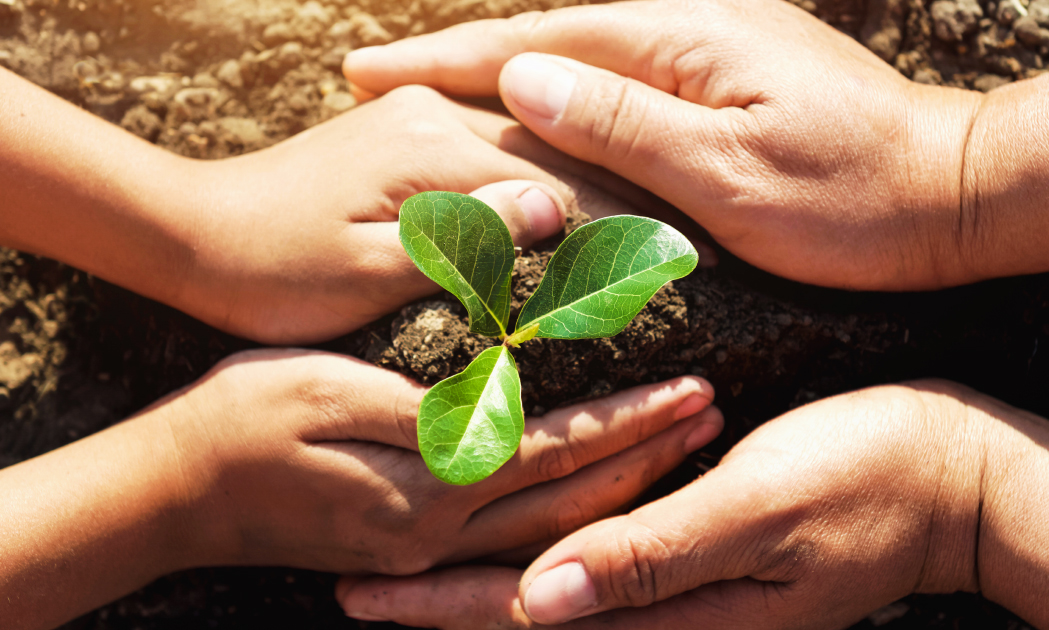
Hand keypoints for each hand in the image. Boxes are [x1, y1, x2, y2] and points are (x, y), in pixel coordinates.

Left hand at [0, 68, 676, 345]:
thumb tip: (556, 212)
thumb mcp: (368, 272)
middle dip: (630, 195)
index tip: (691, 256)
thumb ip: (465, 241)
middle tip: (701, 237)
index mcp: (431, 151)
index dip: (626, 226)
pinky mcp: (412, 128)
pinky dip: (553, 170)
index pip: (559, 184)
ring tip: (662, 216)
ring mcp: (423, 115)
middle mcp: (434, 115)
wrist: (199, 235)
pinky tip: (588, 193)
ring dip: (600, 178)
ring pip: (538, 142)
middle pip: (560, 152)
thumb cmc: (275, 272)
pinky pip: (504, 142)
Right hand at [0, 349, 721, 629]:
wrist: (171, 495)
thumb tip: (505, 401)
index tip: (690, 389)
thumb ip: (419, 408)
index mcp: (426, 490)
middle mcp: (441, 534)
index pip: (557, 454)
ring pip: (554, 526)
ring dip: (623, 488)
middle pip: (573, 499)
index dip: (628, 422)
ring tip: (682, 450)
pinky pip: (514, 541)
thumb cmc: (238, 423)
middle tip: (713, 416)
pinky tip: (598, 494)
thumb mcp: (323, 390)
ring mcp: (428, 552)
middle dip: (649, 458)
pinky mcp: (412, 550)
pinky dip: (569, 515)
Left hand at [334, 380, 1048, 629]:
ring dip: (479, 574)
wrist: (953, 476)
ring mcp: (689, 579)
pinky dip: (547, 543)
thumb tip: (536, 601)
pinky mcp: (707, 543)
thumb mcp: (760, 514)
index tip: (357, 591)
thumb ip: (651, 558)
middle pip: (526, 606)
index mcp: (672, 604)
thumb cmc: (863, 478)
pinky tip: (518, 528)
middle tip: (350, 581)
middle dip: (436, 596)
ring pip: (558, 582)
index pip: (524, 611)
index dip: (436, 604)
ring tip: (407, 560)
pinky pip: (607, 551)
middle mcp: (668, 603)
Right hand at [342, 0, 979, 289]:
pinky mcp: (732, 78)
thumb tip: (519, 79)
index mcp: (680, 40)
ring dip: (503, 72)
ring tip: (433, 90)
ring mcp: (714, 48)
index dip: (444, 63)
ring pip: (581, 55)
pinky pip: (621, 76)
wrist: (954, 193)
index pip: (534, 45)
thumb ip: (621, 122)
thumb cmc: (849, 197)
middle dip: (456, 60)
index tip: (363, 74)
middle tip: (372, 78)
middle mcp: (691, 26)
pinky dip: (564, 90)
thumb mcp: (728, 171)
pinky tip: (540, 109)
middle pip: (547, 37)